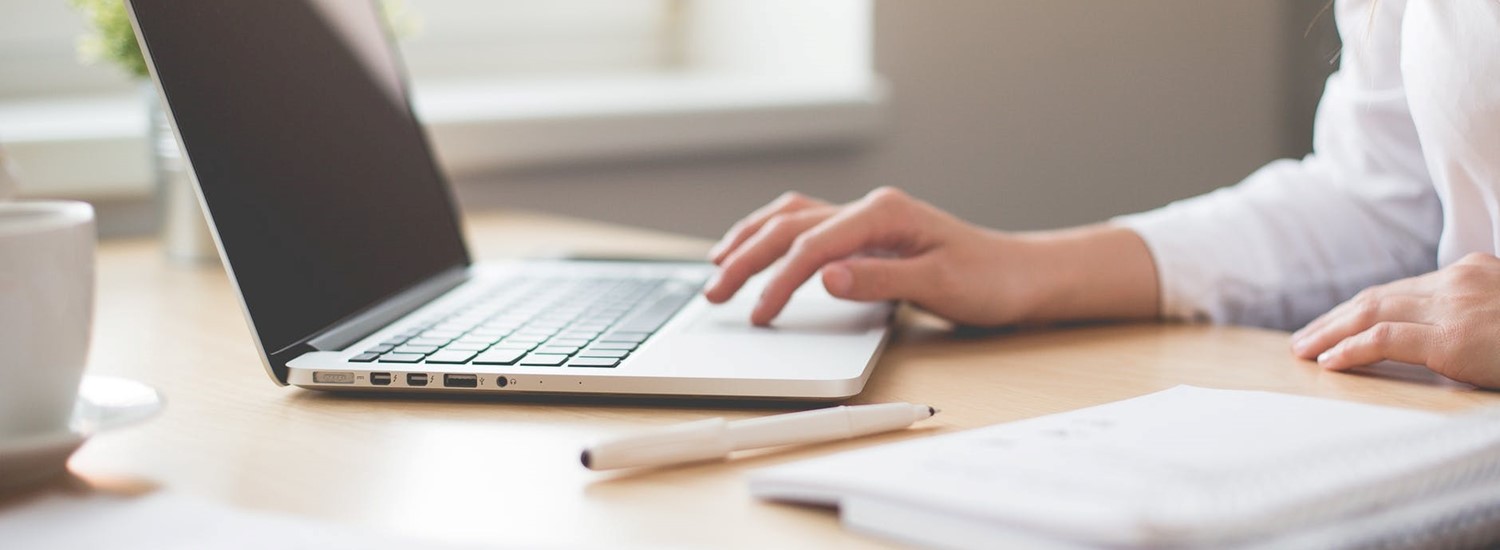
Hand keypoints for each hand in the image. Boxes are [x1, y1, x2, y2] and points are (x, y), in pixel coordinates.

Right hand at [703, 187, 1033, 325]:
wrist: (1019, 275)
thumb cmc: (988, 280)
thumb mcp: (939, 285)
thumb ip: (879, 280)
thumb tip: (824, 277)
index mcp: (884, 213)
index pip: (813, 246)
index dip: (779, 281)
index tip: (759, 315)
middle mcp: (870, 209)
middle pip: (790, 227)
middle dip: (746, 258)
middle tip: (714, 294)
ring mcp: (866, 218)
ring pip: (791, 218)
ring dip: (750, 239)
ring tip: (717, 266)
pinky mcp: (866, 234)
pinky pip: (806, 226)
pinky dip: (773, 237)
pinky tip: (756, 249)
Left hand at [1291, 253, 1499, 388]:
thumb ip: (1471, 314)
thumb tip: (1446, 338)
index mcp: (1470, 271)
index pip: (1401, 289)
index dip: (1360, 308)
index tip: (1335, 323)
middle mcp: (1457, 280)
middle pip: (1378, 298)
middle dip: (1335, 319)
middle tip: (1304, 337)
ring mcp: (1453, 306)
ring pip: (1372, 313)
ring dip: (1330, 332)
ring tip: (1304, 349)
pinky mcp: (1453, 338)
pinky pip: (1385, 339)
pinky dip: (1350, 349)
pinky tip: (1328, 360)